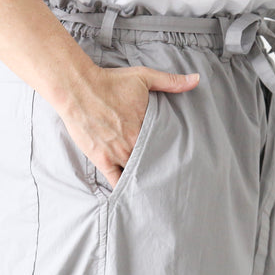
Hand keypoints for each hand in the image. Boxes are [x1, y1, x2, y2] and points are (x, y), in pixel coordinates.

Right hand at [58, 64, 199, 189]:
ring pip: (137, 173)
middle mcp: (134, 143)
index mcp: (147, 125)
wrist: (78, 89)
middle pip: (154, 161)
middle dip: (161, 167)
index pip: (166, 144)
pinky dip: (124, 188)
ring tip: (156, 187)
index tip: (181, 158)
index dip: (173, 152)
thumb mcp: (144, 77)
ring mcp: (118, 153)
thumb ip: (171, 81)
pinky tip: (133, 197)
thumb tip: (196, 79)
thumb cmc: (110, 82)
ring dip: (146, 178)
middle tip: (172, 177)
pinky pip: (115, 180)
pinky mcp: (102, 159)